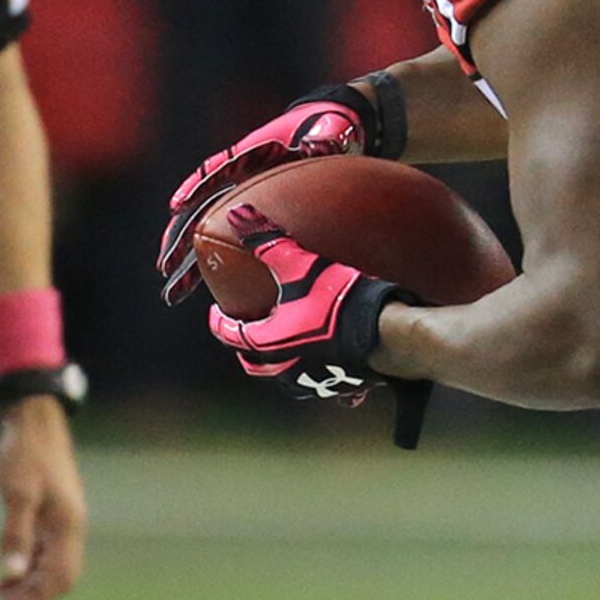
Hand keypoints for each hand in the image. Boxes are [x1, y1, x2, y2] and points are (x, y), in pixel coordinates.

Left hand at [0, 395, 85, 599]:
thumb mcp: (17, 494)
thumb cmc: (25, 455)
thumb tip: (9, 574)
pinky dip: (30, 567)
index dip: (35, 599)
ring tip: (1, 593)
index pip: (61, 579)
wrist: (35, 422)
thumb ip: (16, 535)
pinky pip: (47, 553)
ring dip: (30, 584)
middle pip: (61, 579)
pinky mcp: (52, 515)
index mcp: (68, 527)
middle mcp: (71, 529)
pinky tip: (9, 570)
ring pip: (54, 567)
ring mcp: (63, 523)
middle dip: (33, 597)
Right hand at [156, 83, 392, 303]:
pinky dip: (210, 262)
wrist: (327, 133)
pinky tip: (197, 287)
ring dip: (188, 262)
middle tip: (165, 269)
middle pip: (200, 211)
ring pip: (205, 233)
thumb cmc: (323, 131)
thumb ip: (321, 137)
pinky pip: (225, 241)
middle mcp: (235, 178)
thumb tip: (320, 143)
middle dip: (180, 241)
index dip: (195, 187)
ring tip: (174, 291)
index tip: (177, 205)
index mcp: (249, 156)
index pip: (214, 171)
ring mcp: (238, 197)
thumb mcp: (325, 131)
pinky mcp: (248, 213)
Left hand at [204, 213, 397, 400]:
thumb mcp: (297, 265)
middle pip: (254, 362)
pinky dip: (318, 372)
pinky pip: (323, 383)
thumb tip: (238, 214)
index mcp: (265, 342)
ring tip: (285, 347)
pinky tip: (327, 364)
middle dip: (247, 347)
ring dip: (280, 362)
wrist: (382, 333)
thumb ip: (266, 241)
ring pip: (285, 376)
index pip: (229, 332)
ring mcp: (312, 379)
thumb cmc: (334, 302)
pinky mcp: (339, 384)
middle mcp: (283, 367)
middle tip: (248, 333)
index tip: (217, 312)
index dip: (219, 320)